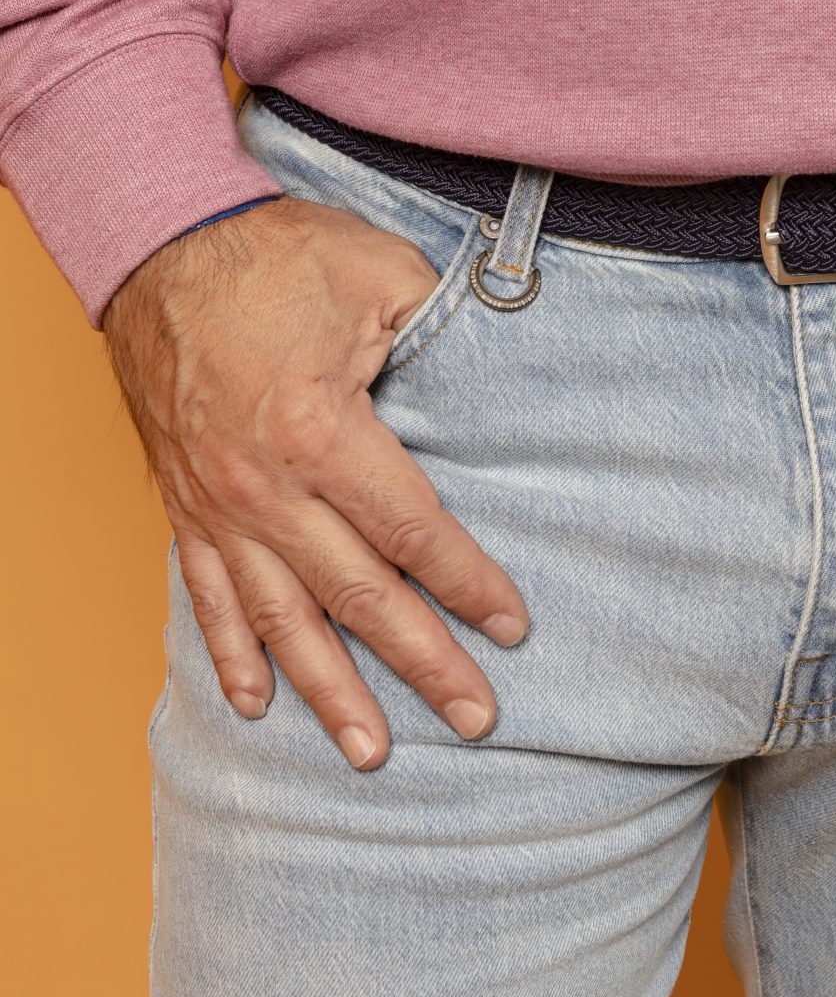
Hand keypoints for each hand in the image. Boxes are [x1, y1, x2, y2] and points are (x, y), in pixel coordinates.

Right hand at [102, 194, 529, 768]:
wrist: (162, 245)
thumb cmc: (275, 258)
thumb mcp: (380, 275)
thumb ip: (442, 335)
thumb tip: (497, 382)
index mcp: (322, 433)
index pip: (414, 532)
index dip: (469, 584)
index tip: (511, 629)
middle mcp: (266, 488)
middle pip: (359, 596)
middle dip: (422, 663)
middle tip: (474, 718)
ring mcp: (220, 506)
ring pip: (282, 619)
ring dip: (330, 690)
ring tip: (371, 751)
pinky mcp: (186, 507)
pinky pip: (209, 598)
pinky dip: (233, 655)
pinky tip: (259, 703)